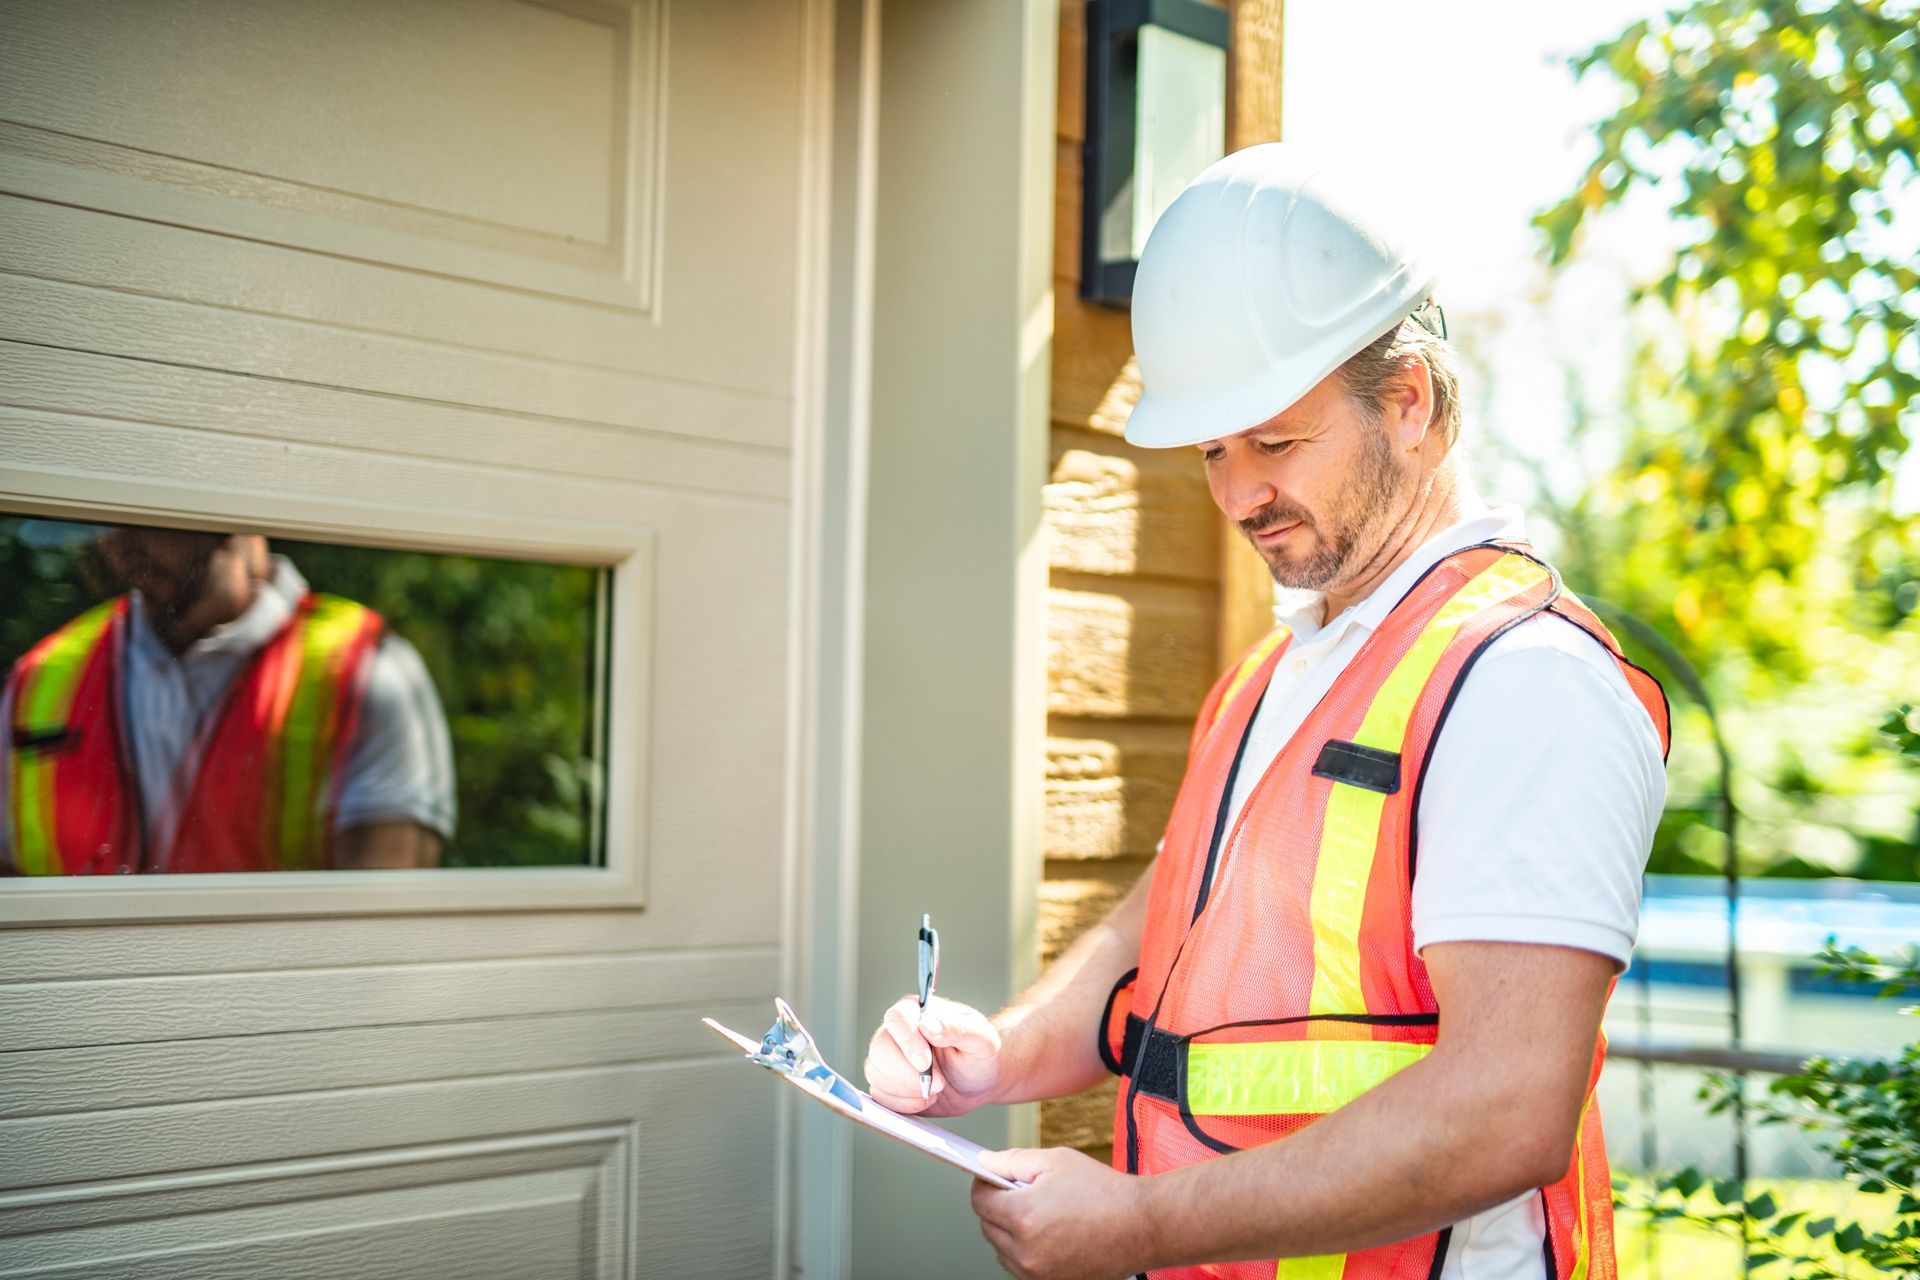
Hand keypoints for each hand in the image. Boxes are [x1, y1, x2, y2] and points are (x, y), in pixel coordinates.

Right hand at [862, 994, 1001, 1115]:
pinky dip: (903, 1104)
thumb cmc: (980, 1055)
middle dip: (908, 1074)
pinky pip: (880, 1096)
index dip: (907, 1042)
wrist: (979, 1082)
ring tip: (936, 1091)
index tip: (925, 1063)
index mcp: (917, 1011)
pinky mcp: (887, 1083)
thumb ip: (957, 1029)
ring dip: (907, 1090)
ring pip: (876, 1074)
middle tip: (939, 1084)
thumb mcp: (981, 1039)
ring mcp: (888, 1058)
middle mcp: (897, 1032)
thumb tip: (928, 1025)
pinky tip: (924, 1099)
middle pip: (880, 1048)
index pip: (897, 1019)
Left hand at [971, 1147, 1147, 1279]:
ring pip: (1002, 1250)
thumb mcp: (1056, 1161)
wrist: (1142, 1226)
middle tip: (1021, 1191)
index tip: (991, 1178)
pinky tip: (1048, 1233)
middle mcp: (1026, 1251)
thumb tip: (985, 1164)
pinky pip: (1021, 1267)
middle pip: (988, 1226)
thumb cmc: (1104, 1192)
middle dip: (998, 1206)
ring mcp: (1038, 1273)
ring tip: (1040, 1213)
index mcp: (1023, 1216)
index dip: (983, 1184)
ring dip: (1010, 1231)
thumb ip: (1013, 1161)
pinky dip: (1026, 1250)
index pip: (979, 1201)